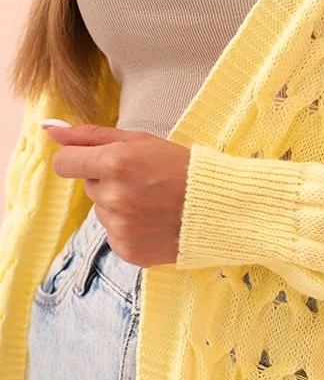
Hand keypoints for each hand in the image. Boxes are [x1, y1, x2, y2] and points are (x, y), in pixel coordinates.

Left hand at [41, 120, 191, 266]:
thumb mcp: (140, 141)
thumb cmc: (182, 168)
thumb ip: (91, 136)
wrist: (218, 209)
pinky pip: (114, 235)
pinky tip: (153, 223)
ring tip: (152, 204)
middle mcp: (113, 197)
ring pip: (102, 212)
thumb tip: (50, 129)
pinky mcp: (127, 249)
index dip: (78, 160)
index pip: (65, 163)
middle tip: (144, 182)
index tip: (96, 162)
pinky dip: (129, 230)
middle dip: (109, 182)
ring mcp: (120, 227)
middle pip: (89, 187)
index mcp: (115, 163)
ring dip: (119, 207)